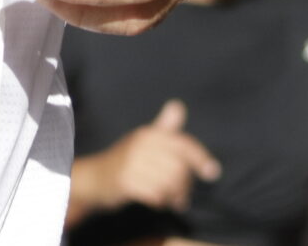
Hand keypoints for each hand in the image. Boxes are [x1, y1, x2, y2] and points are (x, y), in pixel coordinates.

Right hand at [80, 99, 219, 213]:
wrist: (95, 178)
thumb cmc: (125, 160)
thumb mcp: (143, 141)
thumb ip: (164, 127)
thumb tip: (178, 105)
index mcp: (148, 135)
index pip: (182, 144)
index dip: (200, 158)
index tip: (212, 172)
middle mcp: (140, 146)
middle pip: (178, 168)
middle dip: (185, 185)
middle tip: (183, 196)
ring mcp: (131, 164)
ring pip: (168, 183)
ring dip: (174, 196)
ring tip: (173, 201)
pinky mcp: (125, 182)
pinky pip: (155, 195)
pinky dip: (161, 202)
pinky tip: (158, 202)